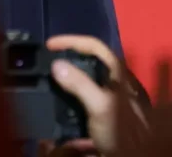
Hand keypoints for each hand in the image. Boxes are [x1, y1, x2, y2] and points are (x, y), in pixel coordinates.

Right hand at [43, 34, 137, 155]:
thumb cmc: (124, 131)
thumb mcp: (100, 106)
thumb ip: (80, 84)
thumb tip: (56, 64)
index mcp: (117, 73)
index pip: (94, 45)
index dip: (71, 40)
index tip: (49, 45)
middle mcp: (114, 82)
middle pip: (89, 61)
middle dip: (67, 58)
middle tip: (47, 62)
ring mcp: (109, 98)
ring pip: (85, 80)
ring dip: (67, 78)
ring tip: (49, 81)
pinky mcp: (103, 115)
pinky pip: (82, 101)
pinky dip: (69, 100)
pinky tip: (58, 106)